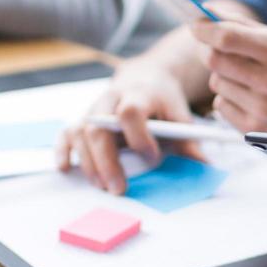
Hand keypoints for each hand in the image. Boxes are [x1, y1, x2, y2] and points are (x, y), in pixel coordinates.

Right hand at [56, 62, 205, 193]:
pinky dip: (63, 150)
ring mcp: (93, 108)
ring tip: (102, 186)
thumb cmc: (163, 101)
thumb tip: (203, 166)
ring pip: (80, 132)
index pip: (130, 112)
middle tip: (118, 188)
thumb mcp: (179, 115)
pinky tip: (66, 168)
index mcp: (138, 94)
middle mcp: (110, 99)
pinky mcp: (82, 118)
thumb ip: (188, 140)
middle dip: (108, 160)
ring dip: (88, 162)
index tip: (153, 157)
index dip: (139, 136)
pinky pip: (65, 133)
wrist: (145, 78)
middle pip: (99, 126)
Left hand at [189, 20, 266, 133]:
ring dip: (224, 77)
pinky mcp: (254, 129)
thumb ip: (243, 26)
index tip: (195, 23)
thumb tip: (205, 12)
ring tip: (248, 79)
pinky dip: (229, 99)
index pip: (227, 37)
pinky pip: (220, 105)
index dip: (204, 29)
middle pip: (215, 60)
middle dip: (209, 51)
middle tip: (216, 48)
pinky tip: (250, 98)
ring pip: (216, 83)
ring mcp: (262, 108)